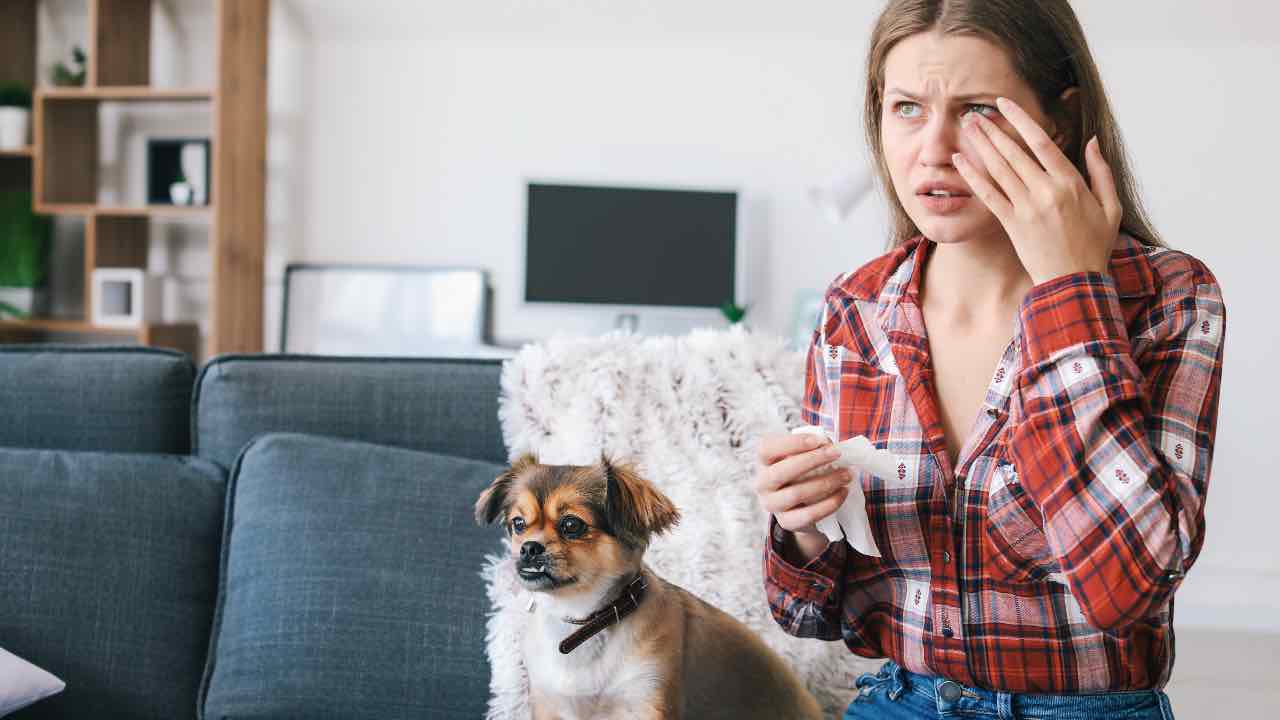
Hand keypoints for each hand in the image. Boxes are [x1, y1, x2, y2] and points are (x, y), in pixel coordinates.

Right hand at [753, 431, 850, 536]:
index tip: (819, 440)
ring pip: (796, 494)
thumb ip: (812, 447)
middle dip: (812, 460)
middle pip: (781, 472)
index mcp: (764, 462)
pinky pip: (809, 515)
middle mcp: (762, 484)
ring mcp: (772, 505)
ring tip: (846, 475)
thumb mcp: (801, 456)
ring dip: (826, 482)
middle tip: (837, 453)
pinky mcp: (787, 522)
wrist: (797, 507)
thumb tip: (829, 446)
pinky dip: (829, 503)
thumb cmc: (800, 473)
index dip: (792, 443)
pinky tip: (843, 492)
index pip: (767, 449)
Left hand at [952, 96, 1120, 285]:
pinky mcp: (1011, 224)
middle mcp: (1045, 191)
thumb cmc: (1094, 245)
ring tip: (967, 127)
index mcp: (1070, 183)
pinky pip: (988, 195)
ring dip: (981, 146)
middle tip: (974, 113)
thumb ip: (1101, 171)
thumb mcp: (1110, 207)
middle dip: (992, 130)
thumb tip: (1092, 141)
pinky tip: (960, 160)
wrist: (1074, 281)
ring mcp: (1026, 208)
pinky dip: (973, 175)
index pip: (1042, 142)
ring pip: (998, 169)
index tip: (1004, 104)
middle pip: (1013, 152)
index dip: (1020, 120)